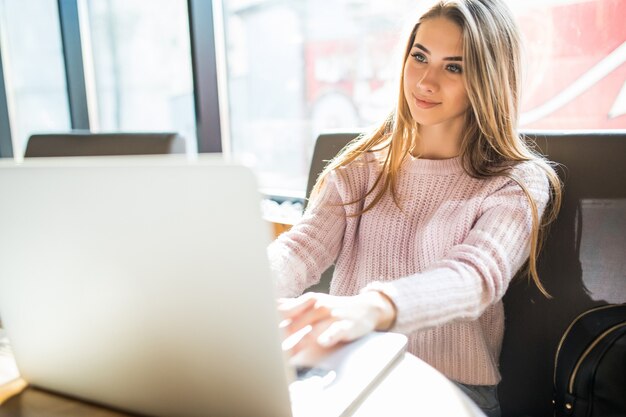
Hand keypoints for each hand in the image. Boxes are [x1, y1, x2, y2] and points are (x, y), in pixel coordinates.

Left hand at [277, 291, 395, 356]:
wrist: (367, 307)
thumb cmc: (336, 308)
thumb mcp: (314, 303)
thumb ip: (293, 306)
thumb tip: (270, 305)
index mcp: (307, 302)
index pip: (284, 312)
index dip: (269, 323)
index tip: (257, 335)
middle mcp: (318, 307)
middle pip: (294, 324)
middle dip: (280, 339)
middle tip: (267, 351)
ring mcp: (332, 316)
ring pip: (312, 330)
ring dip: (298, 343)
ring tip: (286, 356)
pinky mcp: (346, 326)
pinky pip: (336, 331)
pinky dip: (329, 336)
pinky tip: (322, 342)